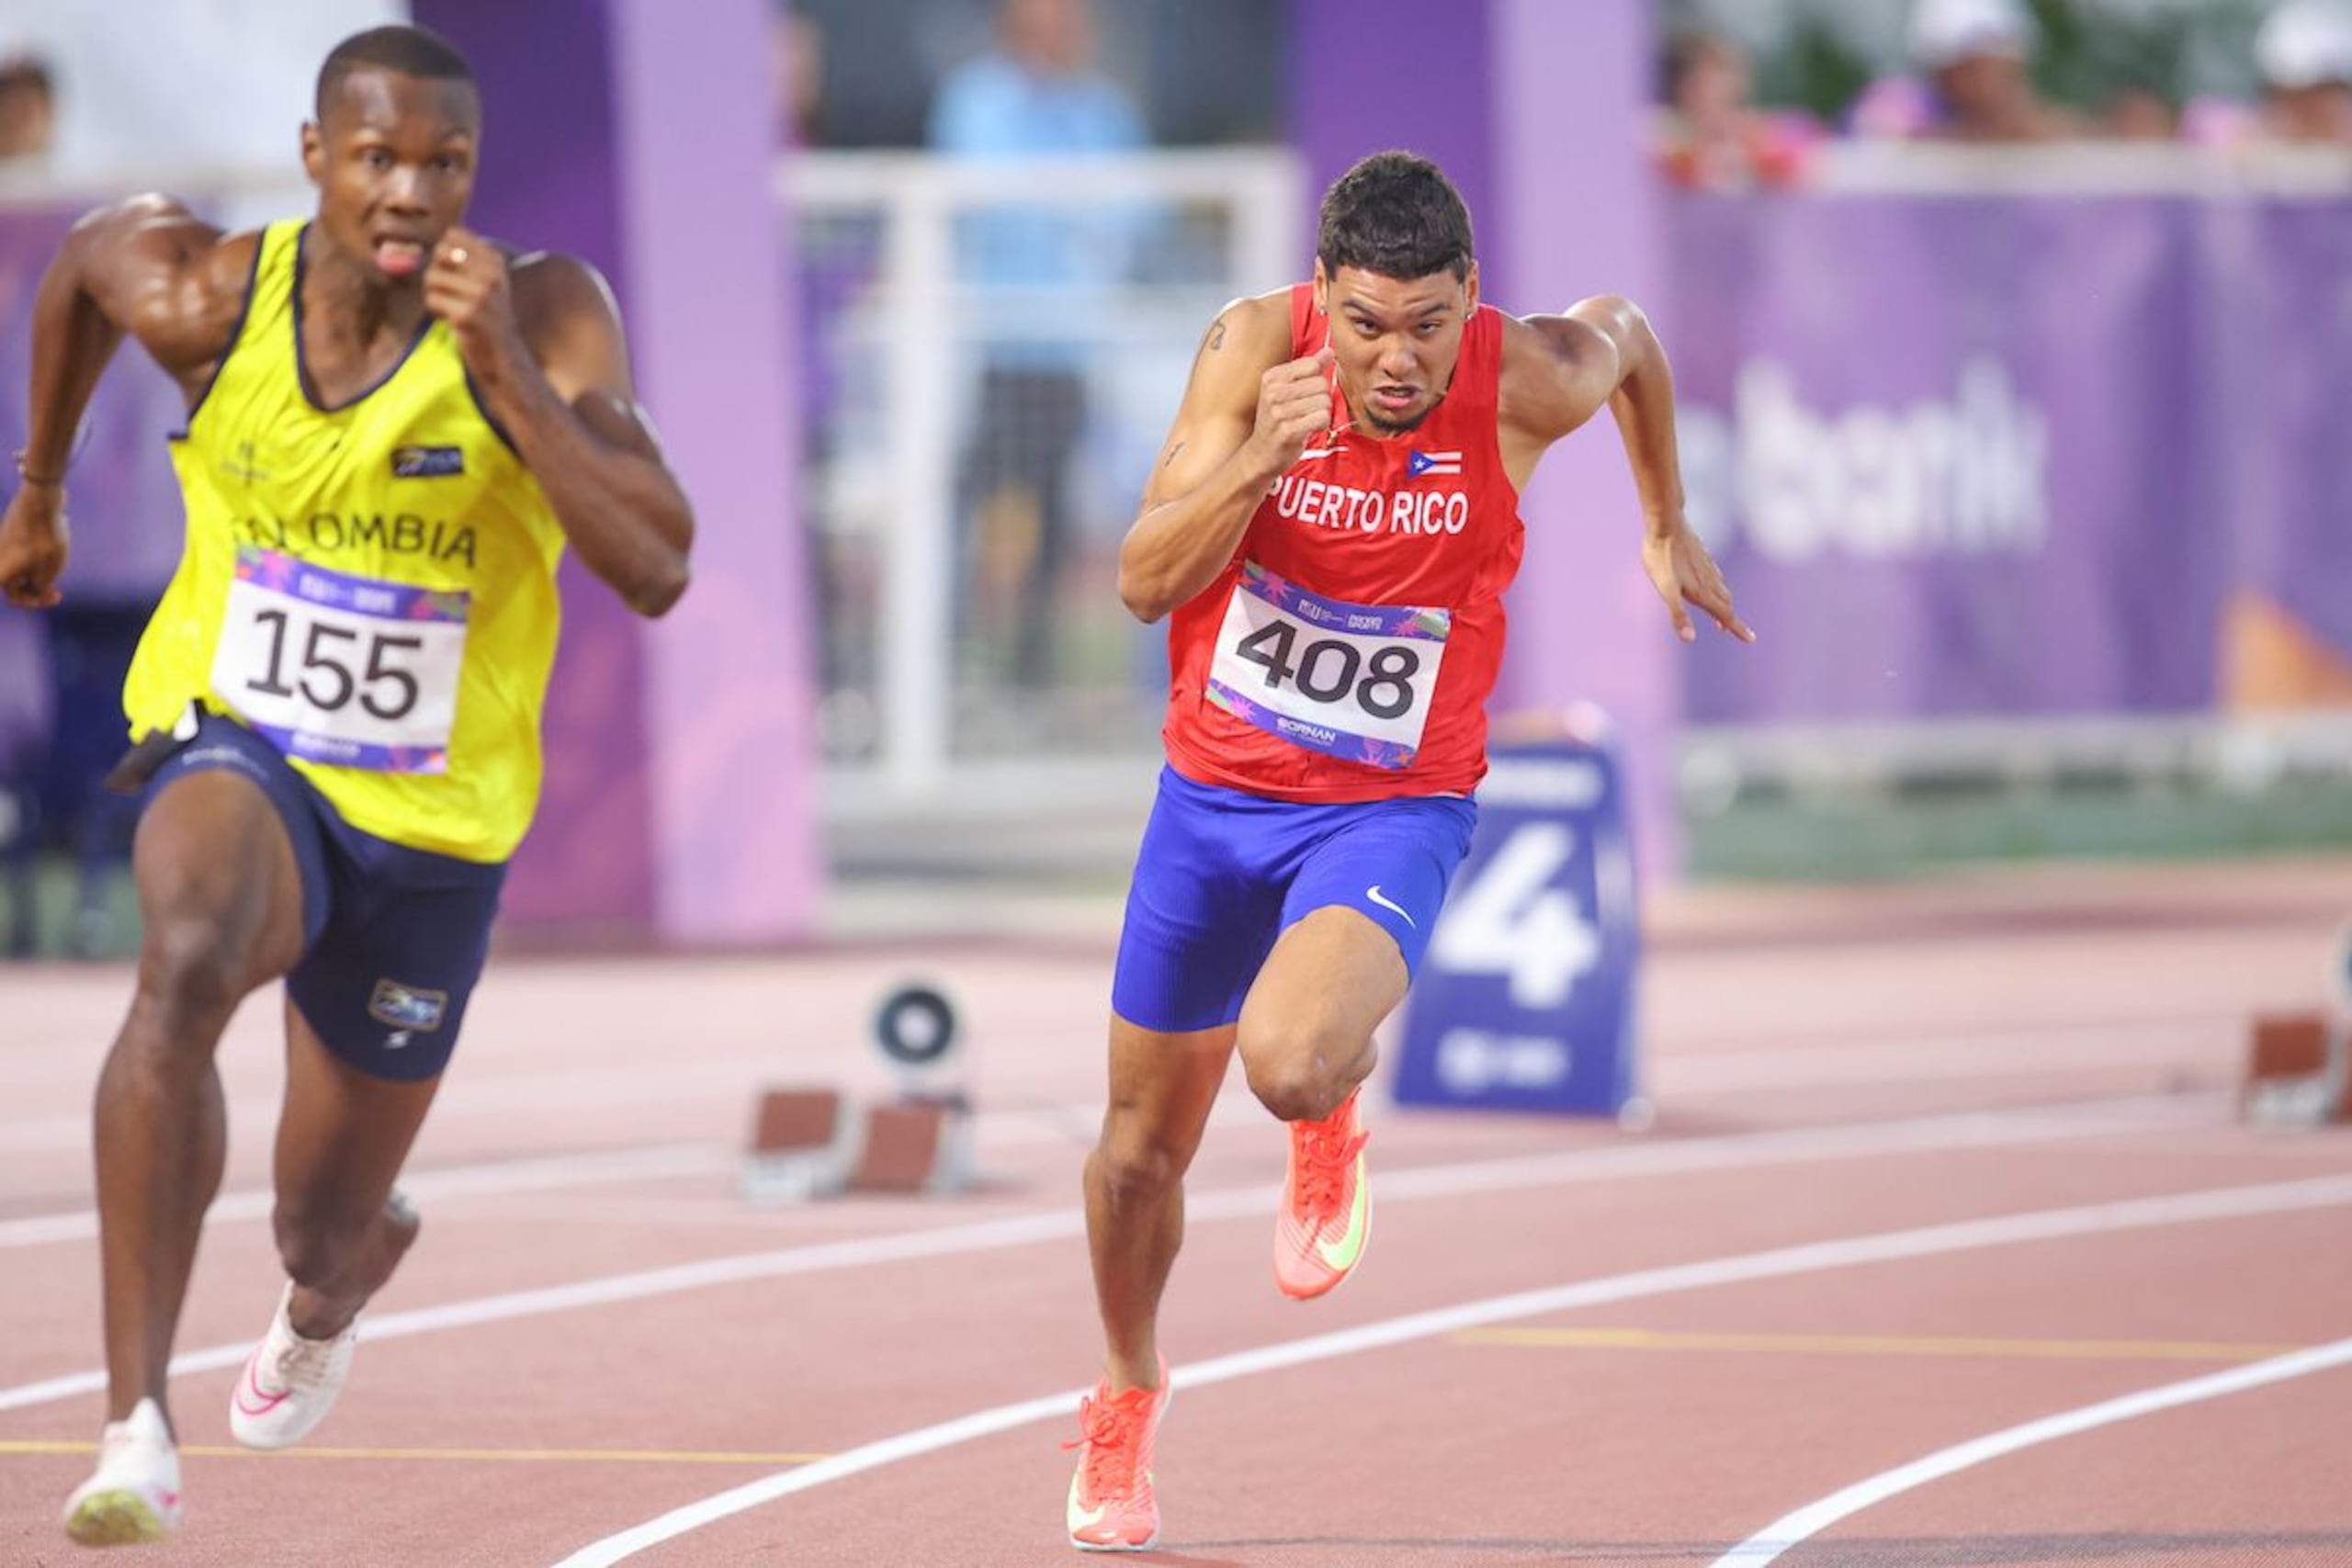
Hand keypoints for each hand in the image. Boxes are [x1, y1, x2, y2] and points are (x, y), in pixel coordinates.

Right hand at [0, 482, 67, 609]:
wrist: (40, 501)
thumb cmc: (45, 539)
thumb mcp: (48, 571)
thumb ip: (39, 586)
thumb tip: (35, 587)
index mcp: (2, 572)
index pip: (16, 598)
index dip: (37, 601)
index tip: (57, 594)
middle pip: (18, 582)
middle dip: (39, 585)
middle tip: (57, 586)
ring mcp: (3, 544)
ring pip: (25, 565)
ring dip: (43, 567)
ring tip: (59, 552)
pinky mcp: (12, 532)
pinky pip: (28, 548)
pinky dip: (43, 550)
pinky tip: (58, 534)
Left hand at [423, 228, 520, 371]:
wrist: (504, 356)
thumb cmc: (488, 316)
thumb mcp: (487, 281)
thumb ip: (465, 258)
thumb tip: (423, 243)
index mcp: (496, 261)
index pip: (453, 235)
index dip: (444, 252)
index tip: (452, 272)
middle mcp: (491, 275)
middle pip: (440, 253)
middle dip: (436, 271)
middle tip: (448, 291)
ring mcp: (480, 295)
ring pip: (432, 277)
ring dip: (433, 293)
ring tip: (449, 306)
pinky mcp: (467, 315)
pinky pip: (432, 300)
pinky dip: (435, 310)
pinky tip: (450, 319)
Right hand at [1243, 347, 1334, 474]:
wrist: (1260, 454)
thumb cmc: (1278, 420)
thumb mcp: (1288, 390)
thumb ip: (1310, 369)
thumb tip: (1329, 351)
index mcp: (1272, 377)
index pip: (1312, 365)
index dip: (1316, 381)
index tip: (1305, 394)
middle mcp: (1273, 392)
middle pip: (1321, 384)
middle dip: (1321, 399)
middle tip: (1307, 412)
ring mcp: (1279, 412)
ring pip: (1324, 402)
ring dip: (1322, 414)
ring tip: (1307, 421)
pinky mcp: (1288, 431)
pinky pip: (1322, 418)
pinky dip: (1321, 425)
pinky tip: (1309, 430)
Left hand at [1642, 521, 1752, 644]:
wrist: (1666, 524)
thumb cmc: (1662, 558)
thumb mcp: (1666, 591)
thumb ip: (1678, 615)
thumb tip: (1689, 639)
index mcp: (1702, 592)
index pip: (1725, 615)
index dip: (1737, 629)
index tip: (1752, 640)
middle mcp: (1709, 580)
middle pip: (1725, 604)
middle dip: (1730, 619)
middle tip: (1732, 630)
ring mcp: (1707, 566)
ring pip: (1721, 588)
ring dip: (1723, 602)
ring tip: (1719, 611)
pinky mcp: (1702, 555)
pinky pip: (1714, 574)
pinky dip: (1717, 584)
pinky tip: (1709, 581)